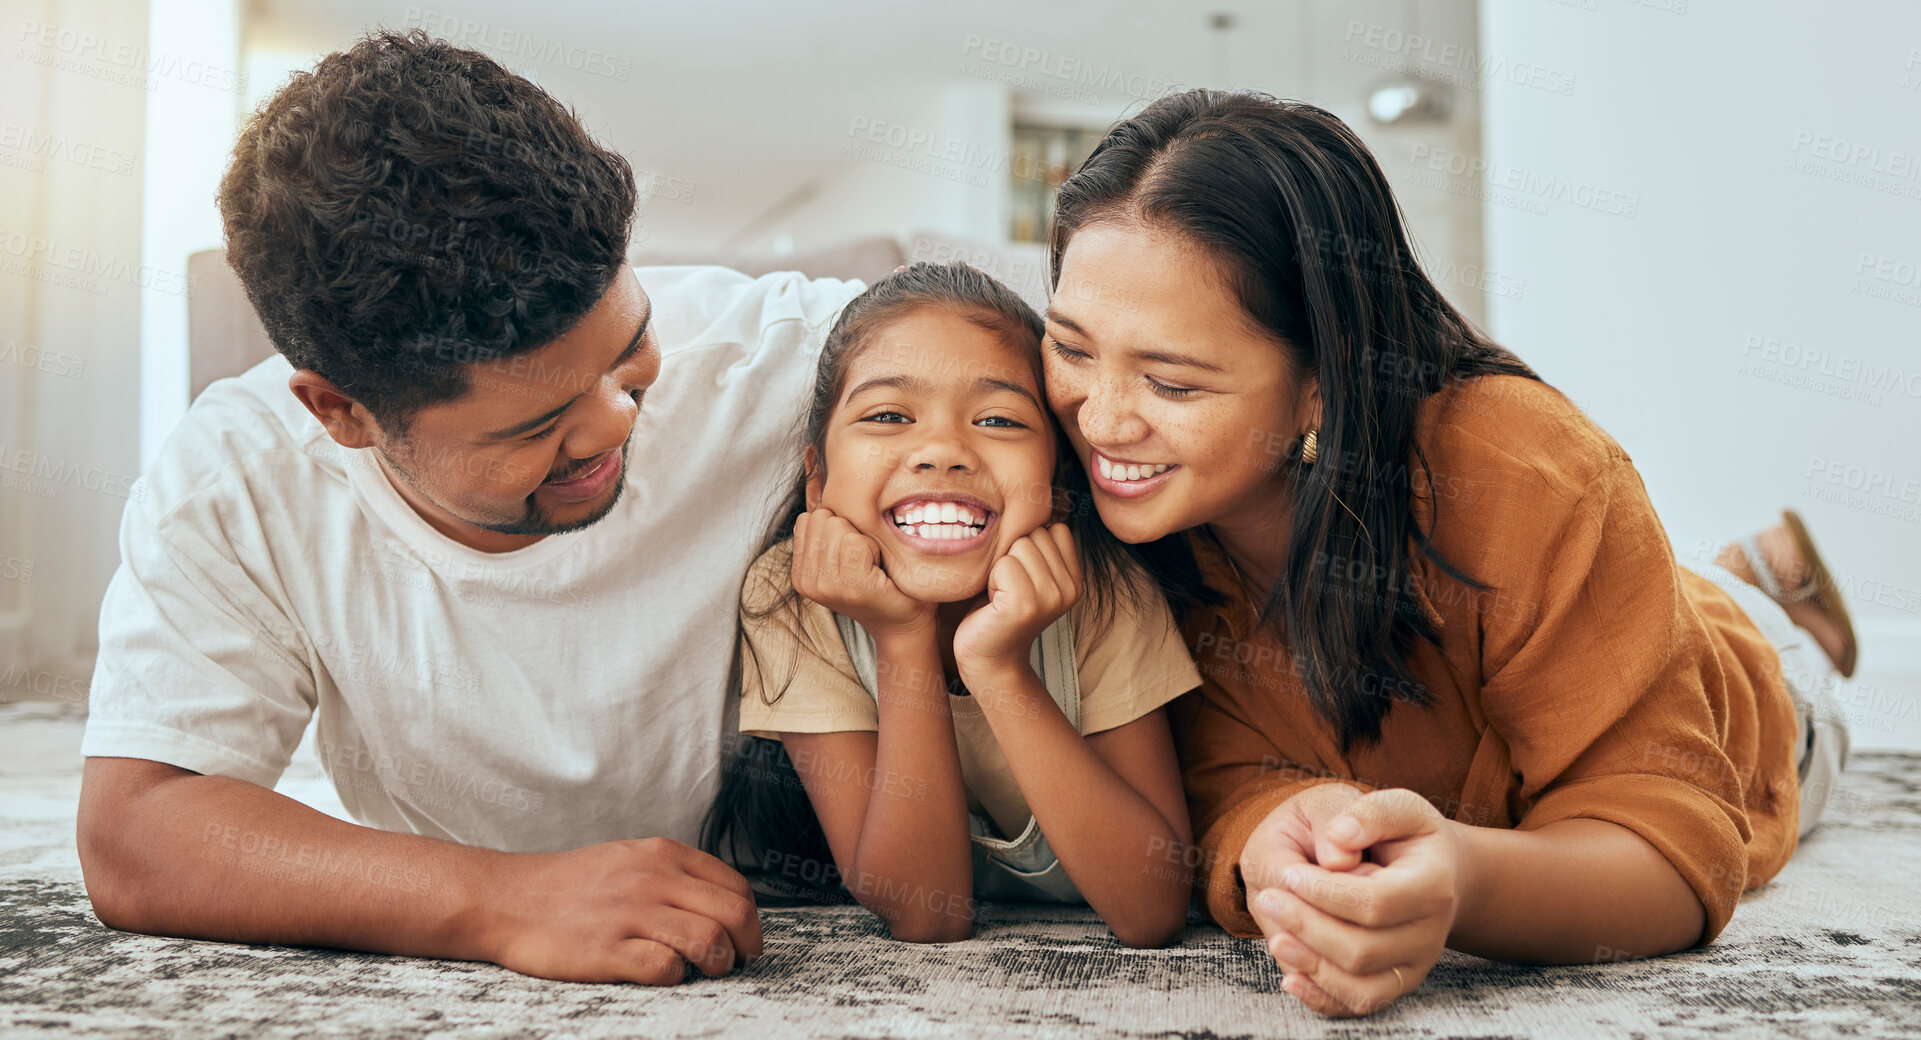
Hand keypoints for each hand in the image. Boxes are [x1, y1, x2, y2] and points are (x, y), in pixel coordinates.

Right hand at [483, 837, 762, 984]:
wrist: (507, 898)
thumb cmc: (570, 885)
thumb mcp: (629, 858)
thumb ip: (674, 874)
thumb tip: (722, 901)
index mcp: (663, 855)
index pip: (735, 886)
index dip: (751, 918)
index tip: (746, 938)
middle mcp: (652, 879)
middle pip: (733, 913)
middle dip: (746, 944)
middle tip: (738, 961)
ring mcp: (629, 914)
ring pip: (708, 940)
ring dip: (718, 964)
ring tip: (706, 970)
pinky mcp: (606, 950)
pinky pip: (665, 967)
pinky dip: (675, 976)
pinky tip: (664, 973)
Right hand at [791, 508, 932, 637]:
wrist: (903, 622)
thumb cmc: (880, 582)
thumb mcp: (843, 552)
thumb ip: (826, 522)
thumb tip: (813, 465)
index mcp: (800, 571)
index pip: (808, 518)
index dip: (838, 527)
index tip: (852, 554)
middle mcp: (806, 580)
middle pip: (824, 519)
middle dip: (850, 531)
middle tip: (864, 562)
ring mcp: (825, 585)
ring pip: (840, 528)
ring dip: (863, 541)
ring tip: (871, 566)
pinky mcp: (848, 586)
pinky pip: (857, 542)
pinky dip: (874, 549)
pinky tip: (878, 570)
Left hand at [953, 523, 1081, 686]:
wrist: (989, 658)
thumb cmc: (999, 610)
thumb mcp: (1029, 573)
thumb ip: (1039, 546)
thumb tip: (1036, 498)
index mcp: (1075, 579)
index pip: (1054, 528)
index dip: (1027, 546)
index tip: (1021, 577)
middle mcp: (1070, 588)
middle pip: (1034, 533)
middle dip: (1012, 556)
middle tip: (1008, 589)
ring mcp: (1050, 598)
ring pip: (1018, 545)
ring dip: (1000, 568)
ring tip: (1001, 595)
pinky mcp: (1025, 605)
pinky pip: (1004, 564)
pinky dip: (991, 580)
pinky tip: (995, 604)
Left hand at [1240, 785, 1462, 1016]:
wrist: (1434, 871)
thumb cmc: (1404, 834)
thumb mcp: (1396, 805)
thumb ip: (1370, 814)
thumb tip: (1338, 842)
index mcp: (1433, 885)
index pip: (1376, 902)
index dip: (1327, 893)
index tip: (1290, 873)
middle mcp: (1430, 934)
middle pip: (1363, 949)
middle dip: (1308, 926)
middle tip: (1266, 898)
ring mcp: (1414, 964)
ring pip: (1360, 985)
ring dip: (1311, 965)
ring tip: (1275, 937)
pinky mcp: (1396, 983)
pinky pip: (1360, 1003)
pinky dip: (1323, 996)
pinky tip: (1290, 975)